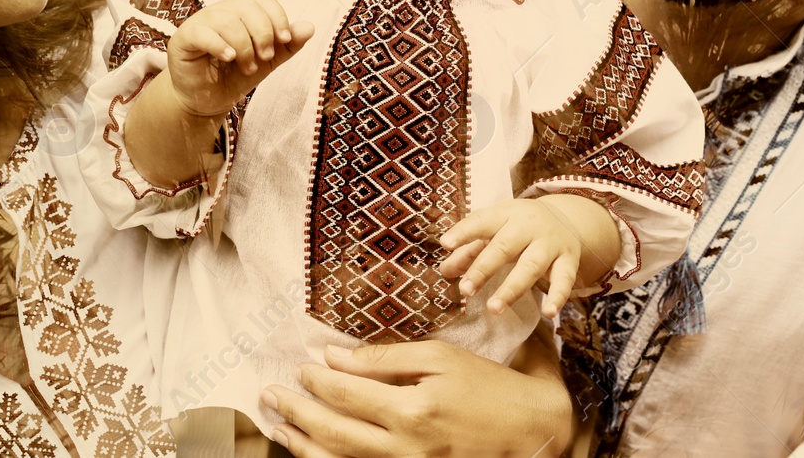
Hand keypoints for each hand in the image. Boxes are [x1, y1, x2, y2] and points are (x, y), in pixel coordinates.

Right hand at [166, 0, 313, 117]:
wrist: (206, 102)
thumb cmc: (234, 77)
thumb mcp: (267, 62)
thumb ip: (288, 45)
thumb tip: (310, 26)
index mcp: (241, 13)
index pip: (263, 1)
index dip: (277, 17)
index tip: (286, 39)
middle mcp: (221, 11)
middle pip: (247, 7)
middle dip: (263, 33)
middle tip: (266, 57)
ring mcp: (200, 22)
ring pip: (227, 20)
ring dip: (244, 46)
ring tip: (247, 67)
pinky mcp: (184, 37)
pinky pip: (203, 33)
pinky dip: (220, 45)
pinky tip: (229, 58)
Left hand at [263, 337, 572, 457]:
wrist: (533, 433)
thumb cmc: (489, 386)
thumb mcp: (440, 357)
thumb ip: (386, 357)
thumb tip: (336, 356)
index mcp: (413, 409)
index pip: (348, 394)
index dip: (318, 379)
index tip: (301, 365)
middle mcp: (407, 448)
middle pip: (335, 431)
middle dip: (297, 412)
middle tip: (270, 394)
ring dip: (304, 445)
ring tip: (278, 427)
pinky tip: (312, 454)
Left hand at [438, 198, 584, 317]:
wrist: (567, 219)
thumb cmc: (519, 228)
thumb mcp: (495, 229)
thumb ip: (469, 249)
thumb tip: (445, 270)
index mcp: (506, 213)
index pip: (482, 221)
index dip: (464, 232)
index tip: (445, 243)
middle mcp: (529, 225)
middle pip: (504, 247)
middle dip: (483, 269)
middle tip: (465, 290)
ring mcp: (550, 243)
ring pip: (531, 265)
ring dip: (512, 288)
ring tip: (494, 308)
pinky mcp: (568, 260)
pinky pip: (564, 280)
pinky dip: (558, 296)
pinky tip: (549, 313)